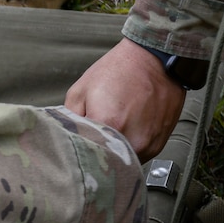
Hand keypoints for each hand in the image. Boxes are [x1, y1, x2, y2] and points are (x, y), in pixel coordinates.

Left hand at [65, 40, 186, 158]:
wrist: (154, 58)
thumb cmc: (118, 70)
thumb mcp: (80, 91)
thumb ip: (69, 120)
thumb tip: (65, 140)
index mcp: (110, 124)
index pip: (85, 155)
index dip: (78, 151)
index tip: (74, 147)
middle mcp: (133, 139)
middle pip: (105, 163)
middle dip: (95, 156)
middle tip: (90, 142)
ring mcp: (148, 144)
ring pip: (122, 163)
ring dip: (113, 155)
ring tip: (110, 134)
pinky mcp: (158, 145)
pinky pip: (137, 157)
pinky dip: (127, 150)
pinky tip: (124, 132)